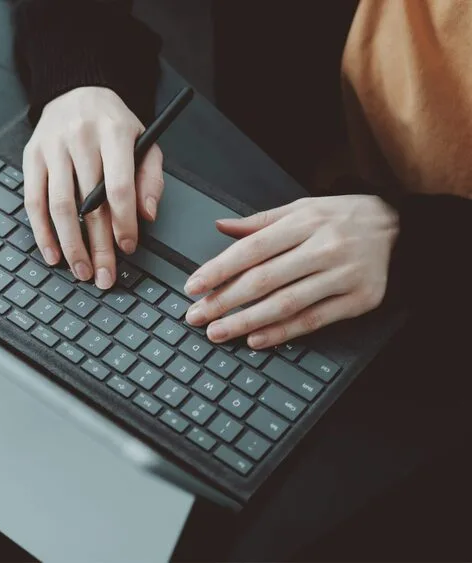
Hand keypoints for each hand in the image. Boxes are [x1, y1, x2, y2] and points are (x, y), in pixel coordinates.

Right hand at [23, 86, 163, 288]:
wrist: (76, 91)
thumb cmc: (112, 124)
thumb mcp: (144, 141)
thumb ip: (150, 178)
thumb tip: (146, 215)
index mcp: (114, 132)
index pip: (118, 186)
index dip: (123, 222)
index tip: (128, 248)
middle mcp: (80, 138)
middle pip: (88, 203)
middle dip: (98, 245)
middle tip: (104, 274)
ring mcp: (52, 148)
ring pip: (59, 206)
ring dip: (70, 244)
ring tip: (80, 270)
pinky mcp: (31, 157)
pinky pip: (33, 201)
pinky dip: (42, 232)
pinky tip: (52, 253)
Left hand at [184, 195, 398, 347]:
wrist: (399, 227)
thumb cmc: (341, 218)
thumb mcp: (301, 208)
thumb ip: (259, 222)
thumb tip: (220, 226)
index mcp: (304, 222)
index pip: (251, 250)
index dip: (218, 270)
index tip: (194, 287)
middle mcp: (323, 248)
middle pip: (264, 280)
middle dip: (224, 301)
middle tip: (197, 317)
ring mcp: (343, 275)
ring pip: (286, 304)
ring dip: (246, 322)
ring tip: (218, 333)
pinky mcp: (359, 299)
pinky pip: (314, 320)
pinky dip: (283, 332)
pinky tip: (257, 339)